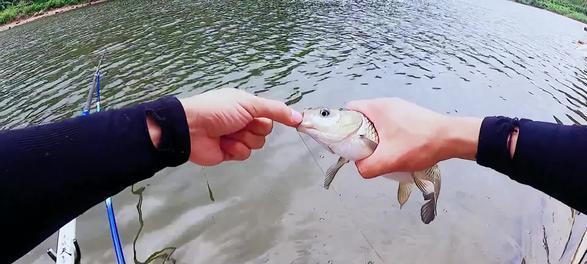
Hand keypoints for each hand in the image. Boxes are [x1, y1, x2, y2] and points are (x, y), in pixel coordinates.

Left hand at [176, 88, 301, 165]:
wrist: (191, 128)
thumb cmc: (218, 110)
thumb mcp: (249, 104)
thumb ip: (275, 110)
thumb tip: (299, 116)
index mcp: (246, 106)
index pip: (269, 116)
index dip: (267, 119)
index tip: (266, 120)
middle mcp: (243, 121)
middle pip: (264, 132)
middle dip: (253, 129)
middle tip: (238, 124)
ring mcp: (236, 137)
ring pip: (256, 144)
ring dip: (243, 139)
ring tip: (228, 134)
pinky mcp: (229, 152)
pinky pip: (244, 154)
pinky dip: (235, 149)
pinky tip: (223, 144)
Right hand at [346, 98, 481, 177]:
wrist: (453, 138)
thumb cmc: (420, 144)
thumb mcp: (388, 160)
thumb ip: (367, 168)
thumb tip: (360, 169)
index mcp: (377, 107)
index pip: (348, 109)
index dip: (342, 125)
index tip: (344, 142)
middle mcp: (386, 103)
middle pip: (361, 117)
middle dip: (358, 135)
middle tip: (363, 152)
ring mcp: (400, 108)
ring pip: (376, 122)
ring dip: (374, 138)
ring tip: (380, 153)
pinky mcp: (410, 115)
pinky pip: (390, 124)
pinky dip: (388, 136)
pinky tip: (396, 150)